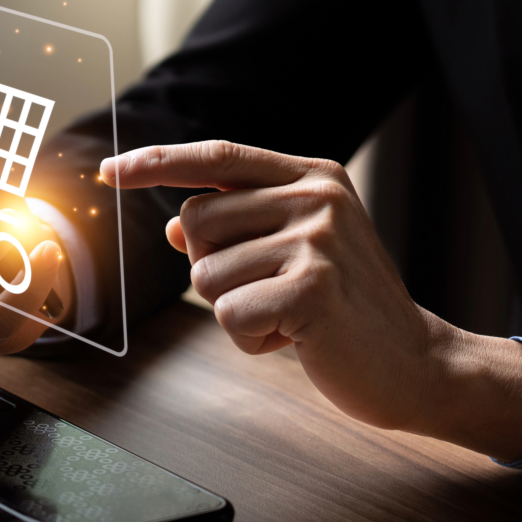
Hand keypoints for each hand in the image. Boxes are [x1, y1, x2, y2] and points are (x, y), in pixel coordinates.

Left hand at [100, 140, 521, 460]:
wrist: (415, 363)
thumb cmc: (346, 308)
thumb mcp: (297, 251)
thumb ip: (241, 228)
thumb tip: (173, 228)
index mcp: (313, 177)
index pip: (217, 157)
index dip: (157, 162)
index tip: (107, 171)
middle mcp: (316, 197)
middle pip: (195, 222)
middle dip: (215, 271)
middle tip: (271, 293)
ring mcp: (317, 240)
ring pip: (205, 275)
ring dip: (235, 311)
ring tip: (290, 316)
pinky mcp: (312, 288)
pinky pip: (227, 315)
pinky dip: (251, 339)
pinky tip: (296, 338)